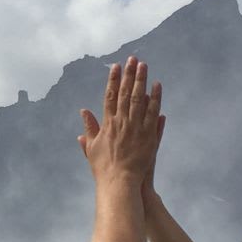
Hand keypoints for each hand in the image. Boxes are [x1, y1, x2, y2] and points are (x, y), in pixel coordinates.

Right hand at [78, 56, 162, 187]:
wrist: (119, 182)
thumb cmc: (103, 168)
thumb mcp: (91, 147)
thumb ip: (89, 128)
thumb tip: (83, 112)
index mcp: (108, 123)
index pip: (110, 96)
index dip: (114, 80)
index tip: (116, 67)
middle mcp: (122, 122)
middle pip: (126, 93)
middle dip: (129, 74)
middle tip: (133, 59)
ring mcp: (136, 127)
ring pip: (140, 99)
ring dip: (142, 81)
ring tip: (144, 66)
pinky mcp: (149, 135)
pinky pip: (153, 113)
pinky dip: (155, 98)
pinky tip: (158, 86)